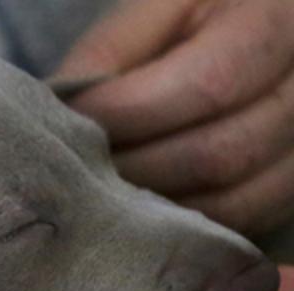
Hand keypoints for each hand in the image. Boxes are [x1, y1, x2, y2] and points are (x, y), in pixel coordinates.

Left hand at [55, 0, 293, 234]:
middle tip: (76, 168)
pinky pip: (233, 226)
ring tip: (98, 189)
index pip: (209, 84)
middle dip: (133, 169)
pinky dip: (176, 227)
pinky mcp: (286, 191)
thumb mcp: (153, 10)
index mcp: (276, 18)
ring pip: (229, 202)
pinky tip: (134, 209)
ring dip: (151, 207)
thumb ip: (109, 52)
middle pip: (219, 155)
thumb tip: (62, 111)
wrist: (240, 37)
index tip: (74, 122)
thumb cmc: (188, 20)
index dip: (130, 113)